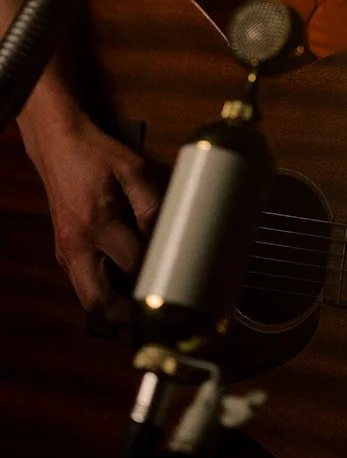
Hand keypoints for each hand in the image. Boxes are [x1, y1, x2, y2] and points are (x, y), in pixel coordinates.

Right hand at [21, 110, 159, 316]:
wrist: (58, 145)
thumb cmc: (96, 154)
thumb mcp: (131, 169)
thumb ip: (151, 203)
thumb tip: (167, 231)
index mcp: (96, 225)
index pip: (132, 265)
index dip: (156, 271)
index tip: (176, 275)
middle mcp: (76, 245)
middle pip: (98, 302)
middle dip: (125, 313)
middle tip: (152, 311)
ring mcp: (65, 251)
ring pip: (86, 297)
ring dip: (111, 303)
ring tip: (141, 298)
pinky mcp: (62, 250)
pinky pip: (80, 282)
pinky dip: (100, 287)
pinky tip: (122, 278)